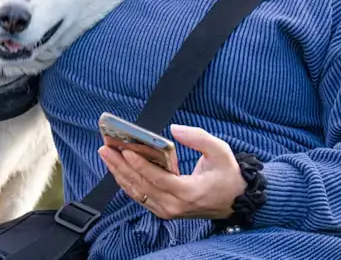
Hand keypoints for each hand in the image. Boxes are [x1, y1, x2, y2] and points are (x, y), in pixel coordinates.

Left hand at [98, 124, 245, 220]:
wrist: (235, 200)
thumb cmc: (227, 174)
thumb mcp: (220, 151)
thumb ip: (198, 138)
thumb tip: (174, 129)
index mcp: (188, 192)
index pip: (158, 179)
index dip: (140, 165)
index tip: (125, 150)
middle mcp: (174, 206)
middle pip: (141, 186)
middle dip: (120, 166)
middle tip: (105, 148)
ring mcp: (167, 211)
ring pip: (137, 193)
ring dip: (119, 173)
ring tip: (106, 154)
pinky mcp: (163, 210)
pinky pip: (140, 196)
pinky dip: (127, 181)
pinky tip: (116, 168)